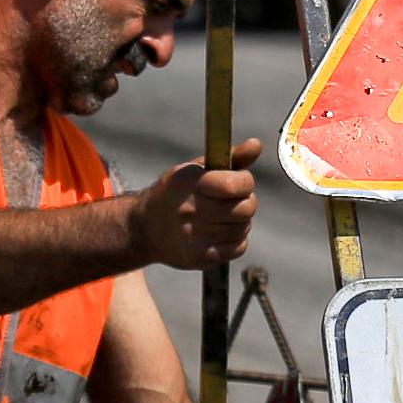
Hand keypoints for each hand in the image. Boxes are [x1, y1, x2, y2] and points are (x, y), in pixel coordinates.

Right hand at [134, 138, 259, 272]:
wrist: (146, 227)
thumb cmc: (178, 192)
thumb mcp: (197, 168)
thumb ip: (230, 157)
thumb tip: (256, 144)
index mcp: (191, 182)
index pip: (236, 185)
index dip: (244, 183)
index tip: (237, 183)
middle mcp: (191, 209)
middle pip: (245, 209)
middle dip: (246, 203)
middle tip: (234, 202)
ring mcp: (194, 236)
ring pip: (243, 228)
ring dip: (241, 223)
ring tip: (225, 218)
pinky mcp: (199, 257)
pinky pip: (238, 248)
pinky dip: (236, 241)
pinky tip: (223, 234)